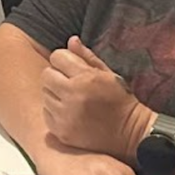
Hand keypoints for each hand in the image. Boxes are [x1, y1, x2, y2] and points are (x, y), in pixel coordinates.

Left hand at [41, 35, 152, 157]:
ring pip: (45, 94)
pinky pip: (46, 114)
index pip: (57, 57)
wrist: (130, 133)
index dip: (63, 60)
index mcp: (86, 78)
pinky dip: (54, 112)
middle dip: (56, 76)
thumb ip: (87, 56)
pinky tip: (69, 113)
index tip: (71, 68)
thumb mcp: (108, 74)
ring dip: (54, 94)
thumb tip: (71, 40)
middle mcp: (73, 96)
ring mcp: (66, 116)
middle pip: (46, 75)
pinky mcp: (62, 132)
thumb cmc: (120, 100)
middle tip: (69, 84)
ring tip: (71, 99)